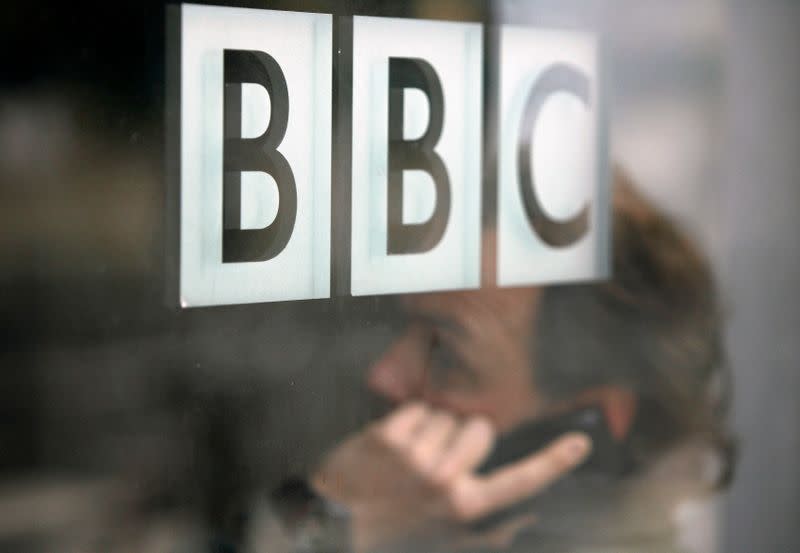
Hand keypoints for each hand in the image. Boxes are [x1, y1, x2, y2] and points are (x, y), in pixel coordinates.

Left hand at [311, 403, 591, 551]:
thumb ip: (489, 532)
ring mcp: (415, 456)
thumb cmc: (396, 532)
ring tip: (409, 457)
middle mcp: (444, 479)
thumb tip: (527, 521)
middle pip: (480, 427)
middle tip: (438, 457)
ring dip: (431, 429)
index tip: (579, 443)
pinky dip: (407, 420)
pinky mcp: (388, 437)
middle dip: (464, 433)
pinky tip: (393, 445)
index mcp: (464, 506)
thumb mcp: (445, 540)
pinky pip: (416, 408)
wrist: (337, 522)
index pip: (520, 481)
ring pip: (445, 414)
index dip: (553, 462)